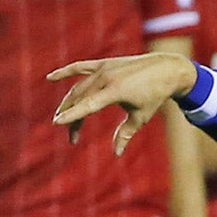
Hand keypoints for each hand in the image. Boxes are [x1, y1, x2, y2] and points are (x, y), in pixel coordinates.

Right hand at [50, 53, 197, 153]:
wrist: (166, 69)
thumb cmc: (155, 96)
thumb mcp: (141, 116)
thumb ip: (125, 133)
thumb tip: (116, 153)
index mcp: (116, 91)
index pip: (88, 105)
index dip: (72, 115)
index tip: (58, 123)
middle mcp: (107, 78)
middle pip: (80, 99)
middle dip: (73, 118)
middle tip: (72, 136)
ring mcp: (104, 69)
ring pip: (78, 87)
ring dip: (69, 103)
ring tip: (63, 118)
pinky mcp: (104, 63)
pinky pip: (80, 67)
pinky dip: (65, 72)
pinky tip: (50, 78)